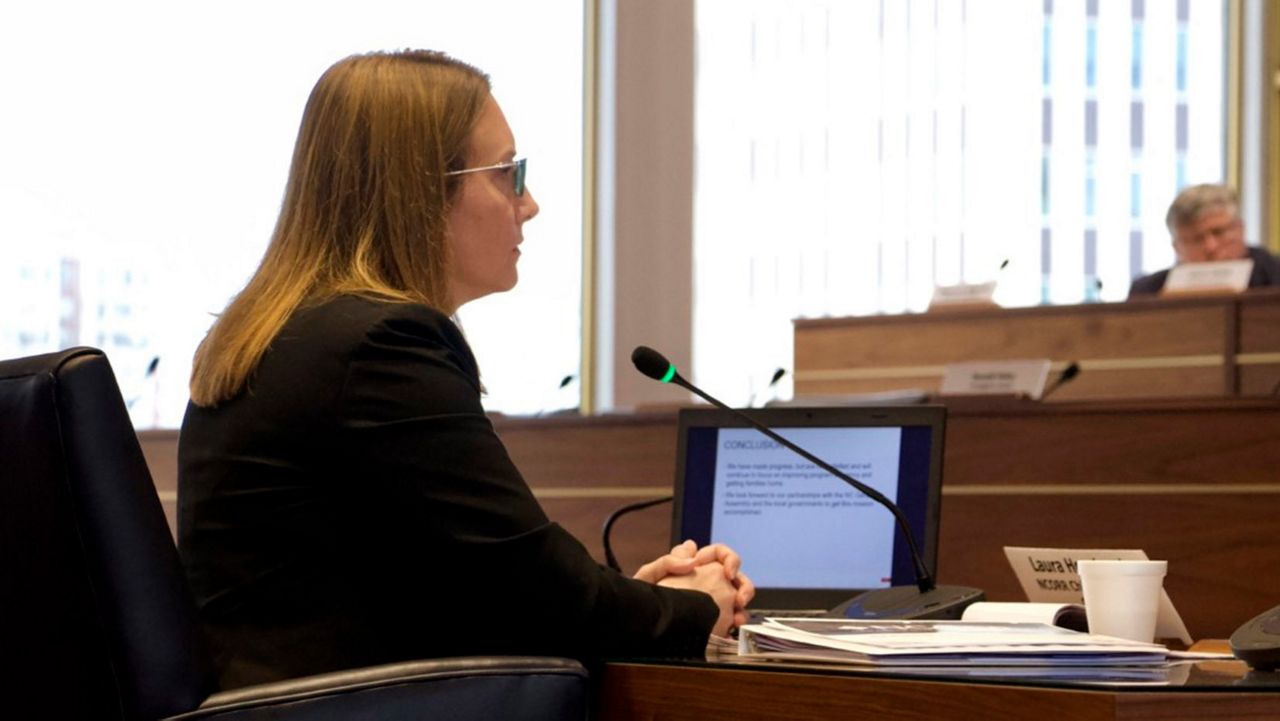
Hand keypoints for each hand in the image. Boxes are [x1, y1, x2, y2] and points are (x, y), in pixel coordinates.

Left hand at [635, 540, 755, 629]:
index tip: (727, 572)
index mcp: (694, 566)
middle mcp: (707, 582)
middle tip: (740, 597)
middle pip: (736, 577)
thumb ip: (669, 562)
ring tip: (738, 617)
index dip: (728, 558)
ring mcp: (712, 603)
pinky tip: (733, 628)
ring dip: (743, 606)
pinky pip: (731, 620)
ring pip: (737, 599)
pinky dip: (736, 623)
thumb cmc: (642, 600)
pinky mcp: (712, 622)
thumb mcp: (649, 576)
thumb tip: (693, 561)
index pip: (719, 553)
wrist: (642, 625)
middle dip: (744, 585)